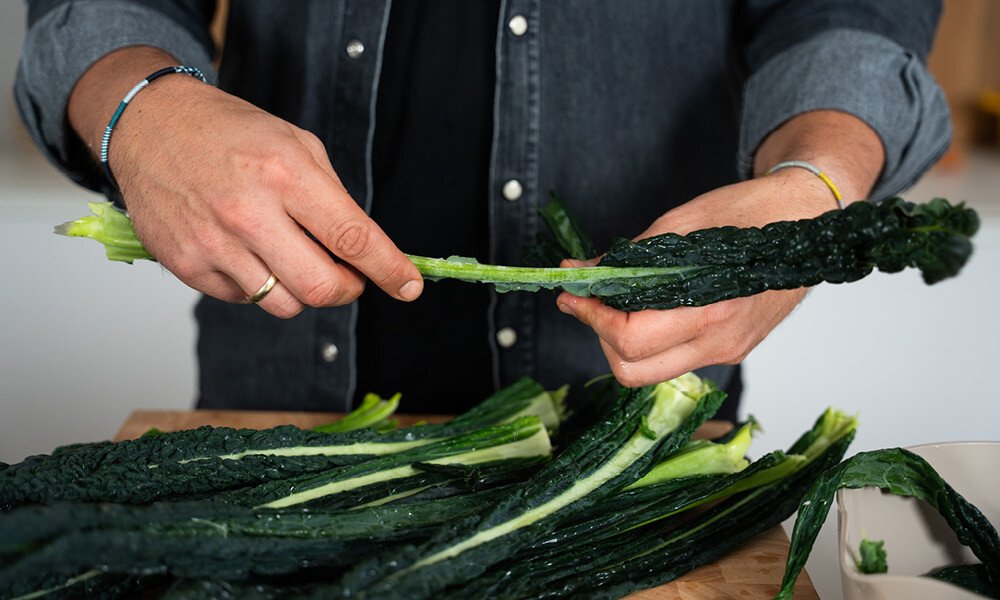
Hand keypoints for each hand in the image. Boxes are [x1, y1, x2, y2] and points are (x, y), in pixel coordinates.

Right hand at [68, 47, 421, 317]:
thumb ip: (332, 197)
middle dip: (348, 289)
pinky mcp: (187, 265)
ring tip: (289, 254)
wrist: (147, 125)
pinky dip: (258, 284)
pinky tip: (246, 249)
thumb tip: (364, 251)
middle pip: (322, 287)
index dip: (389, 269)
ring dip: (302, 289)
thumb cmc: (228, 132)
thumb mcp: (294, 143)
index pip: (352, 236)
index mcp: (284, 172)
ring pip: (285, 304)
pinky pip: (244, 299)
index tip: (409, 286)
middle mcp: (248, 211)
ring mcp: (214, 243)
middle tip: (349, 277)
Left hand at [555, 109, 883, 386]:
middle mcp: (720, 342)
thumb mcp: (683, 222)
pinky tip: (649, 304)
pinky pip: (674, 358)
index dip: (591, 318)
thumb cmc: (753, 212)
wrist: (810, 219)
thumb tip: (581, 271)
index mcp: (712, 309)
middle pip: (633, 370)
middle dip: (600, 336)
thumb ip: (629, 256)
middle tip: (589, 300)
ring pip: (651, 369)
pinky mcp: (730, 349)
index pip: (631, 340)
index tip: (571, 293)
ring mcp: (727, 351)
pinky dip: (649, 337)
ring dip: (622, 340)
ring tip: (618, 299)